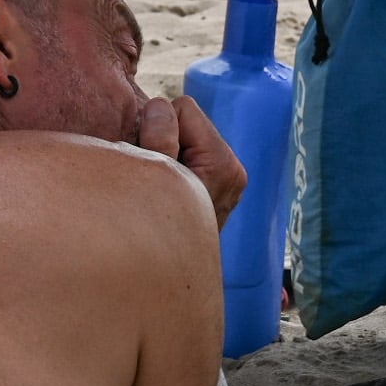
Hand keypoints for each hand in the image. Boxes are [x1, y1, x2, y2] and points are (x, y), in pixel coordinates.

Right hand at [136, 91, 249, 225]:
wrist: (166, 278)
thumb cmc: (152, 229)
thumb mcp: (152, 178)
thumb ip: (159, 139)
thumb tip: (160, 106)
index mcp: (223, 163)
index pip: (184, 109)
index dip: (158, 127)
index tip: (151, 158)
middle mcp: (234, 170)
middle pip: (187, 121)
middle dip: (163, 138)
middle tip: (153, 176)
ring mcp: (229, 181)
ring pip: (186, 138)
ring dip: (166, 152)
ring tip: (158, 186)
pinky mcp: (219, 188)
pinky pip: (190, 156)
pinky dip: (174, 165)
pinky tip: (167, 192)